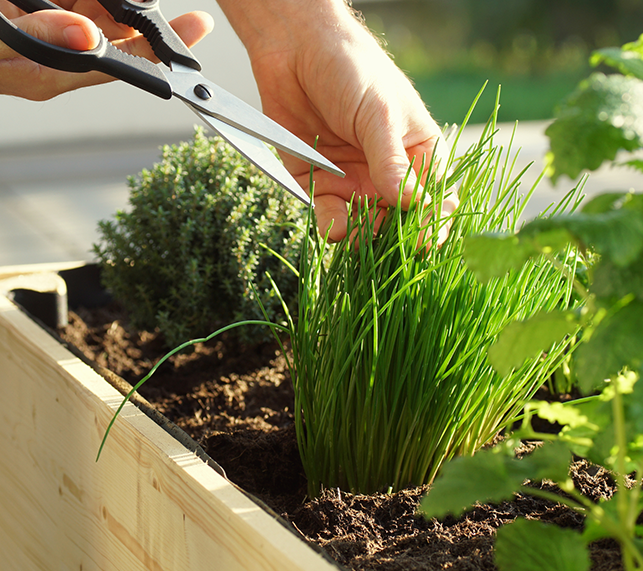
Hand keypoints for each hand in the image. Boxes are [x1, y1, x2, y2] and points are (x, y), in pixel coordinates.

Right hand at [0, 1, 212, 99]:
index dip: (162, 52)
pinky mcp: (42, 13)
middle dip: (153, 23)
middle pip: (121, 42)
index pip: (121, 66)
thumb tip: (87, 38)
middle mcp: (59, 57)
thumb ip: (36, 37)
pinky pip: (79, 3)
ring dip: (124, 3)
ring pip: (102, 17)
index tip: (196, 32)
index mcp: (52, 74)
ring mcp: (51, 34)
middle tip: (191, 15)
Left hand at [219, 0, 457, 242]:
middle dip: (396, 236)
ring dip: (364, 236)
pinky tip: (336, 228)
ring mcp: (354, 181)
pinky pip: (329, 215)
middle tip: (390, 246)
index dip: (433, 221)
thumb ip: (391, 162)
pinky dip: (333, 226)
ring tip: (359, 235)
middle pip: (399, 220)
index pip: (434, 197)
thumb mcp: (378, 114)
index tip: (427, 239)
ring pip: (365, 225)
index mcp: (416, 153)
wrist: (294, 50)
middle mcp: (387, 174)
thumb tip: (412, 204)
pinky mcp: (319, 184)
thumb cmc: (351, 70)